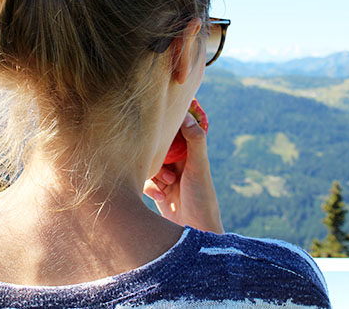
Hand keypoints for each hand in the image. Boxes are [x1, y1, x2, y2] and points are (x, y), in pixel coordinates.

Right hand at [143, 112, 223, 233]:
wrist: (194, 231)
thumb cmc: (202, 197)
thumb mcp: (199, 167)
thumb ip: (195, 141)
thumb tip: (186, 116)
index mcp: (191, 151)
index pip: (177, 130)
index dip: (168, 123)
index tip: (156, 116)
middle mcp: (179, 161)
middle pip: (159, 146)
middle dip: (156, 154)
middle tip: (162, 164)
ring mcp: (168, 175)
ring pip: (149, 163)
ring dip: (155, 173)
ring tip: (168, 184)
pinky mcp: (159, 189)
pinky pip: (146, 180)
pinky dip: (152, 187)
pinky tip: (161, 197)